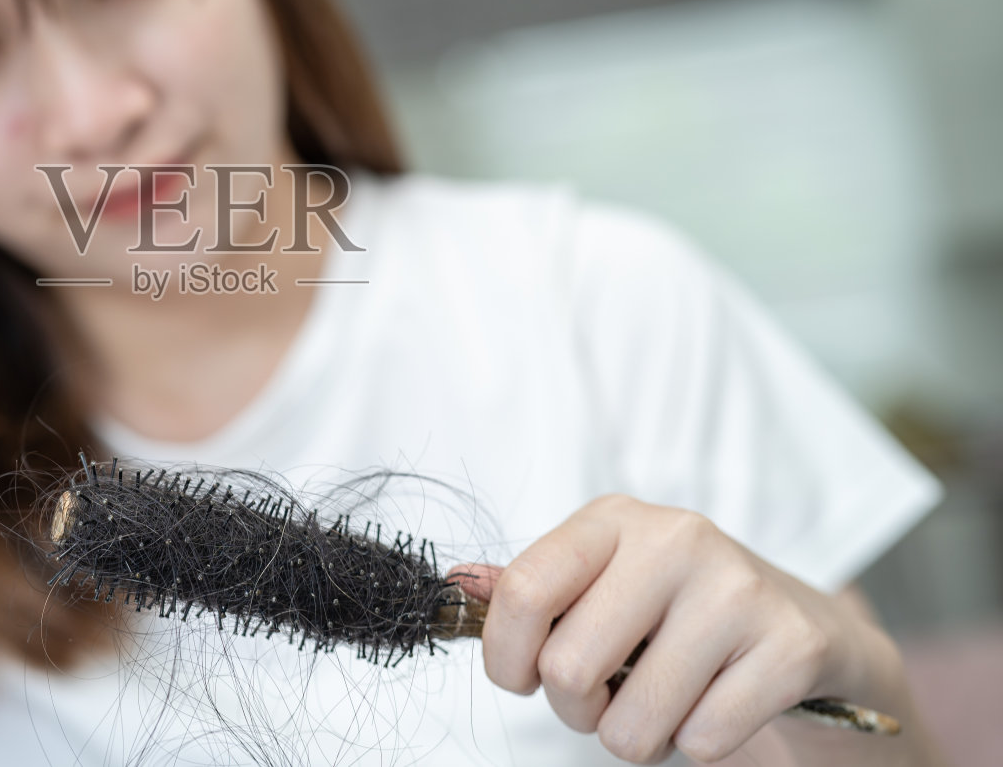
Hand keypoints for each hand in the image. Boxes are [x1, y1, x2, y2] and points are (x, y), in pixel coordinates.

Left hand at [454, 494, 889, 763]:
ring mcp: (737, 589)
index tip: (521, 680)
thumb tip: (456, 586)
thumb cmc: (682, 613)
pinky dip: (701, 745)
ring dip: (640, 736)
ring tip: (669, 699)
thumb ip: (532, 590)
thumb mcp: (605, 583)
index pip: (523, 592)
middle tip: (609, 698)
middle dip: (578, 711)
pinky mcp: (791, 645)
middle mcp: (675, 540)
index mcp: (613, 521)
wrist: (810, 630)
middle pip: (570, 668)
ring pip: (634, 723)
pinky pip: (703, 741)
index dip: (505, 658)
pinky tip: (720, 703)